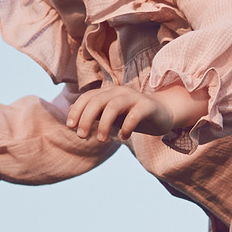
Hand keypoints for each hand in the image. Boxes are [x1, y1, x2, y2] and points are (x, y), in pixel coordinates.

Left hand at [64, 83, 203, 142]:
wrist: (161, 114)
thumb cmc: (131, 115)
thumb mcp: (110, 115)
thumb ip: (92, 113)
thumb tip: (69, 111)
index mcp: (108, 92)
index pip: (87, 97)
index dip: (77, 111)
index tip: (70, 126)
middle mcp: (119, 92)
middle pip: (97, 101)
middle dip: (86, 118)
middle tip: (82, 136)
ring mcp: (134, 98)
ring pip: (113, 106)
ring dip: (104, 124)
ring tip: (102, 140)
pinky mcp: (148, 106)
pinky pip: (135, 115)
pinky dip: (126, 127)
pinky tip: (123, 137)